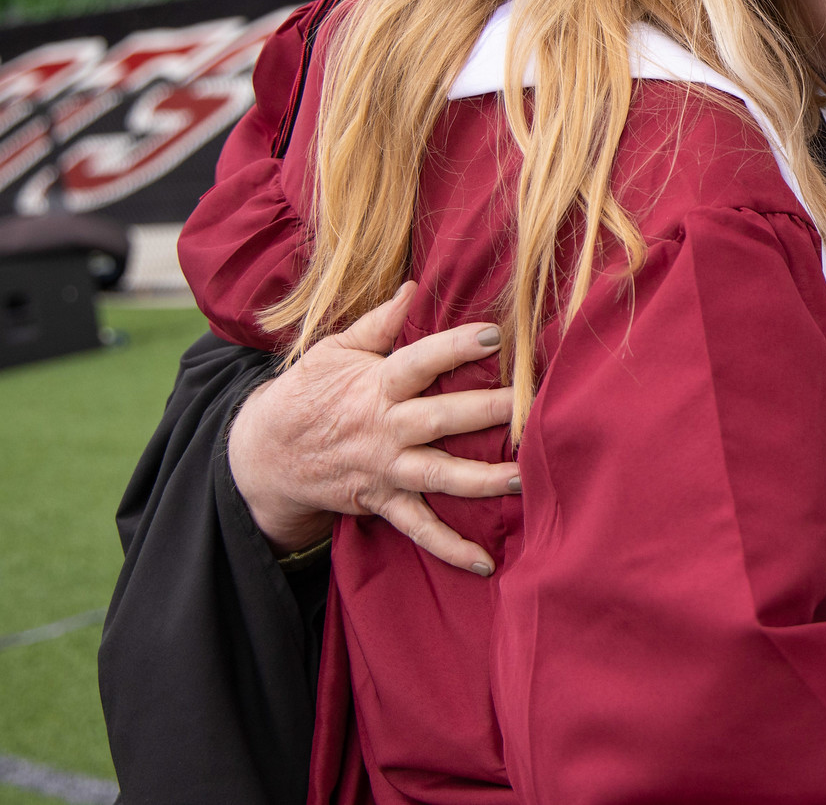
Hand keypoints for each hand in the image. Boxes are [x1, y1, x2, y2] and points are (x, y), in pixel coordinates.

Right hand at [226, 282, 519, 574]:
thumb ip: (379, 323)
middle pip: (442, 419)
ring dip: (484, 478)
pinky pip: (418, 528)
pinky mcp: (383, 500)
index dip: (455, 347)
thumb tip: (414, 287)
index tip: (495, 335)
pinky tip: (484, 562)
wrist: (266, 453)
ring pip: (440, 475)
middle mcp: (385, 428)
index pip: (420, 362)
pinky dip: (448, 547)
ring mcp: (386, 468)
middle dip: (488, 413)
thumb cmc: (310, 391)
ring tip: (526, 477)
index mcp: (376, 385)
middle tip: (534, 407)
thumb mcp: (335, 351)